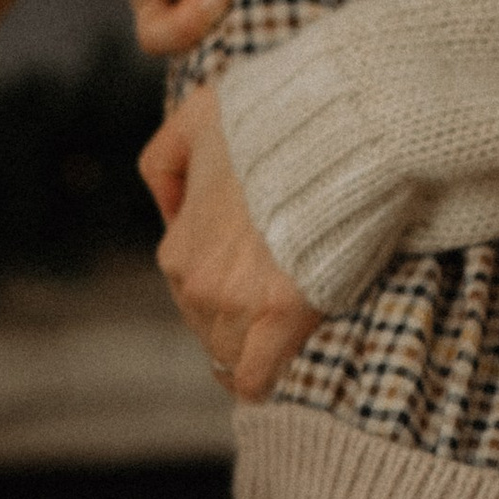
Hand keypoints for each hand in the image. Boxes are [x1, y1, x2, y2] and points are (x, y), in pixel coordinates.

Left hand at [139, 85, 321, 395]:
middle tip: (279, 292)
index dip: (224, 286)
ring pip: (231, 354)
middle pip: (210, 328)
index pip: (191, 293)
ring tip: (284, 328)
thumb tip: (168, 213)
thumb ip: (165, 162)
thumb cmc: (274, 116)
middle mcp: (197, 282)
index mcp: (178, 248)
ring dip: (252, 345)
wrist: (333, 126)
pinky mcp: (280, 320)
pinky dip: (261, 381)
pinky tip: (272, 377)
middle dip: (237, 316)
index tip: (257, 275)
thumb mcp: (194, 117)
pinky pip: (255, 379)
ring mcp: (235, 304)